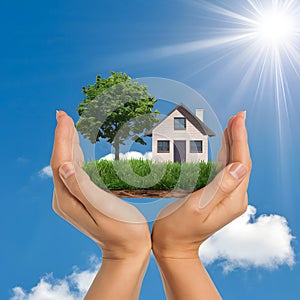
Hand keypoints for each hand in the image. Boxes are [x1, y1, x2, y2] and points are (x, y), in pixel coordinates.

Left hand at [50, 111, 150, 298]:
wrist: (127, 251)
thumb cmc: (122, 231)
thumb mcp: (104, 209)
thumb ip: (82, 188)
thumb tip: (64, 166)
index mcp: (68, 200)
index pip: (61, 162)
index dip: (62, 138)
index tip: (64, 117)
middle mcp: (66, 199)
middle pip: (61, 161)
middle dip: (62, 136)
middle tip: (63, 115)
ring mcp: (72, 200)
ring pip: (66, 165)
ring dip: (67, 144)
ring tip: (68, 126)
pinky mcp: (81, 199)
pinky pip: (75, 172)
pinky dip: (75, 156)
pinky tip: (77, 149)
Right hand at [152, 111, 251, 258]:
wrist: (174, 246)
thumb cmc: (178, 229)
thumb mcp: (196, 208)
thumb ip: (219, 187)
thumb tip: (240, 166)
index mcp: (232, 200)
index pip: (241, 163)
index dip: (240, 139)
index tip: (238, 119)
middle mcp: (234, 198)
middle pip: (240, 161)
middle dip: (239, 136)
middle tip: (236, 116)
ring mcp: (226, 197)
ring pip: (233, 164)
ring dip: (233, 143)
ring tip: (231, 124)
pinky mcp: (217, 195)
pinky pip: (224, 170)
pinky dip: (224, 154)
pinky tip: (223, 145)